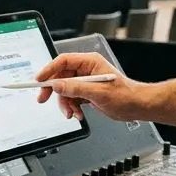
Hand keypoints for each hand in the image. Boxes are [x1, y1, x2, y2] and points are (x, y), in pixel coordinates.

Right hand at [35, 52, 152, 121]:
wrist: (136, 107)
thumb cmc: (125, 95)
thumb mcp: (98, 92)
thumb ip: (76, 88)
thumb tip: (57, 85)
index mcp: (90, 62)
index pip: (63, 61)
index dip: (49, 69)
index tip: (39, 80)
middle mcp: (86, 69)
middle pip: (60, 76)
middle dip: (54, 90)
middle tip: (43, 99)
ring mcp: (86, 81)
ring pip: (64, 90)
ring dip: (65, 103)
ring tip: (72, 113)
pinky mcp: (86, 92)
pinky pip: (71, 98)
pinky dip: (72, 107)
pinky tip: (78, 114)